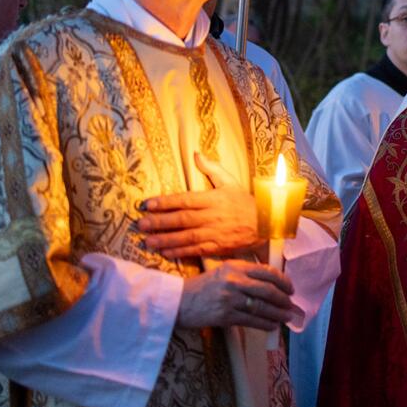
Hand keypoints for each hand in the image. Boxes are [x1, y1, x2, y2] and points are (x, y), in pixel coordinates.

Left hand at [139, 154, 260, 258]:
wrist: (265, 223)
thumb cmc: (244, 201)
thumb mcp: (230, 181)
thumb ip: (212, 168)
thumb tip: (195, 153)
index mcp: (213, 199)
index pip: (185, 199)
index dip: (165, 202)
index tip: (147, 204)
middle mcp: (212, 216)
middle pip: (182, 219)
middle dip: (160, 222)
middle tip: (141, 224)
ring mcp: (214, 233)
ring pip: (186, 237)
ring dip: (165, 240)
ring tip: (147, 241)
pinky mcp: (217, 247)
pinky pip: (195, 250)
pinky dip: (180, 252)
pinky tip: (165, 252)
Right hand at [177, 260, 301, 330]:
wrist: (177, 302)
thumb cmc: (201, 287)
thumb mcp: (222, 271)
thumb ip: (243, 273)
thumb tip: (269, 283)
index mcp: (235, 266)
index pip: (267, 271)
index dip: (283, 281)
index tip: (290, 288)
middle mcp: (234, 280)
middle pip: (268, 290)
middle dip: (283, 299)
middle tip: (291, 305)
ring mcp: (230, 298)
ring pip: (262, 306)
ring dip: (278, 313)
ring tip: (287, 317)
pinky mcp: (225, 315)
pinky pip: (251, 320)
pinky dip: (265, 324)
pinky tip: (272, 326)